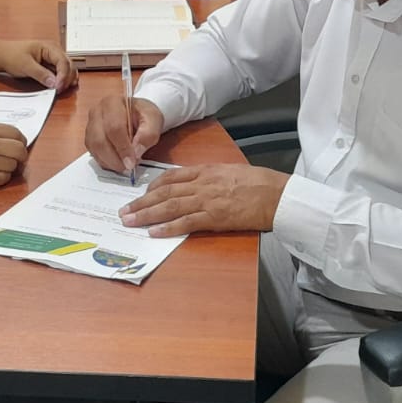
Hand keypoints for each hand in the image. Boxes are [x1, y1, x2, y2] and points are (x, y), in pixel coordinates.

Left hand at [0, 38, 76, 90]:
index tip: (58, 87)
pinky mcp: (50, 65)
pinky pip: (61, 73)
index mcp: (50, 47)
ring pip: (67, 69)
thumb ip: (40, 74)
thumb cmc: (12, 55)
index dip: (63, 75)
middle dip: (67, 78)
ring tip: (60, 90)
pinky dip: (62, 80)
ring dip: (67, 80)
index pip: (63, 61)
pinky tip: (59, 87)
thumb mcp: (25, 65)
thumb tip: (54, 82)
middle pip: (69, 65)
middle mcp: (54, 51)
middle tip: (59, 90)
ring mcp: (53, 58)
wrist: (2, 55)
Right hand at [0, 121, 28, 186]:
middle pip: (19, 151)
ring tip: (0, 165)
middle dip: (21, 155)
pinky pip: (1, 180)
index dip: (21, 140)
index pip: (16, 133)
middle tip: (16, 158)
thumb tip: (9, 137)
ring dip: (10, 167)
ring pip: (12, 166)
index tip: (18, 145)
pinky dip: (2, 177)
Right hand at [85, 95, 164, 174]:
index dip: (123, 148)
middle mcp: (97, 112)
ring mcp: (90, 125)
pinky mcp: (89, 137)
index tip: (131, 162)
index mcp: (112, 103)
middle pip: (100, 140)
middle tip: (128, 167)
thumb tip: (136, 152)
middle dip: (114, 158)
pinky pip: (93, 153)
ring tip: (124, 166)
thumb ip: (148, 134)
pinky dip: (105, 162)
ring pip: (94, 148)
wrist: (136, 114)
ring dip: (109, 162)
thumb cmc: (143, 115)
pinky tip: (117, 162)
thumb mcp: (154, 120)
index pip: (114, 128)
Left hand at [118, 164, 289, 236]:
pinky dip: (168, 228)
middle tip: (124, 211)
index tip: (141, 193)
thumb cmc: (260, 183)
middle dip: (141, 202)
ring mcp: (207, 200)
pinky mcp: (215, 217)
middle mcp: (202, 183)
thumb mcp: (231, 172)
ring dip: (147, 214)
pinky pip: (186, 223)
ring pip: (169, 206)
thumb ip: (212, 178)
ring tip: (130, 221)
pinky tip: (154, 232)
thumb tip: (197, 185)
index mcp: (206, 171)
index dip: (153, 186)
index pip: (172, 177)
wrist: (278, 194)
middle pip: (164, 192)